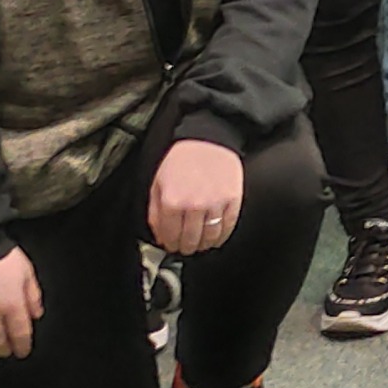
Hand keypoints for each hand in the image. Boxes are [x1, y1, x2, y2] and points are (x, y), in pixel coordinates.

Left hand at [148, 138, 245, 256]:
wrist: (208, 138)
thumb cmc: (182, 159)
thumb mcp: (158, 182)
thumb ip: (155, 211)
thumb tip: (159, 235)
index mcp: (172, 201)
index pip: (169, 236)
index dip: (169, 245)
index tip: (171, 246)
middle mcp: (193, 205)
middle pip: (189, 240)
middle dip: (185, 248)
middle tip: (184, 248)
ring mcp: (215, 204)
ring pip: (209, 237)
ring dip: (203, 245)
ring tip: (199, 244)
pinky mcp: (232, 200)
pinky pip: (227, 227)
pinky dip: (221, 236)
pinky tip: (215, 237)